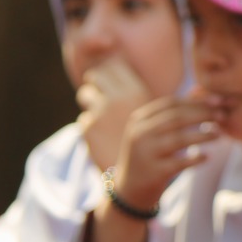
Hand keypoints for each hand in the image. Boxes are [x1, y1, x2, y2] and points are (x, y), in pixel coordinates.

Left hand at [77, 55, 151, 170]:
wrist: (139, 178)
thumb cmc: (153, 145)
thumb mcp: (157, 116)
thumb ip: (142, 94)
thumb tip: (133, 69)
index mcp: (138, 91)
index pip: (114, 63)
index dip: (109, 70)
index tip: (110, 79)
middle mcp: (119, 98)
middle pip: (96, 74)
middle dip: (96, 82)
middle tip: (100, 92)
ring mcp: (101, 112)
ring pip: (85, 94)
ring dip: (90, 101)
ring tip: (100, 115)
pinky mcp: (89, 128)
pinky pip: (84, 118)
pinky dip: (91, 127)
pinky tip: (102, 138)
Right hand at [111, 97, 216, 211]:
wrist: (129, 190)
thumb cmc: (147, 156)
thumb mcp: (152, 132)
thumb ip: (172, 113)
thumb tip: (198, 91)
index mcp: (139, 120)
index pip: (171, 104)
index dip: (196, 101)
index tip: (217, 101)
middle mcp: (140, 134)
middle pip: (176, 118)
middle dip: (202, 115)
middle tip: (222, 116)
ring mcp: (146, 153)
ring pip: (179, 139)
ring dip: (203, 135)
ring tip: (218, 134)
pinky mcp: (154, 173)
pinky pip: (180, 163)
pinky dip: (195, 159)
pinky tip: (207, 157)